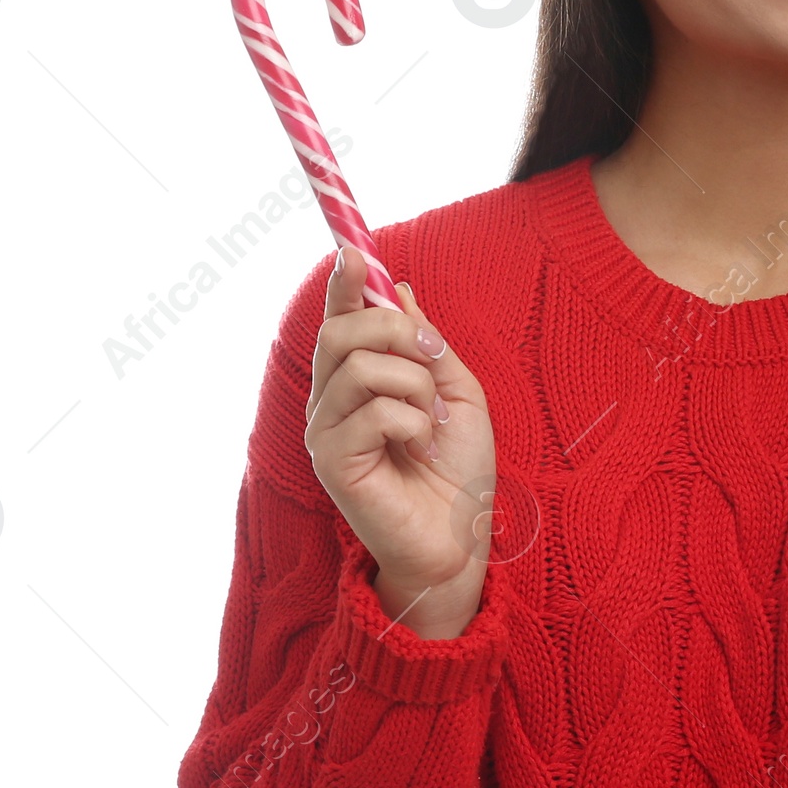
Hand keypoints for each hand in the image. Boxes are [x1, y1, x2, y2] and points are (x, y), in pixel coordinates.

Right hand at [305, 243, 496, 637]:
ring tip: (431, 422)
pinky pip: (372, 412)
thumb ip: (426, 345)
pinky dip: (410, 421)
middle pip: (341, 332)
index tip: (355, 250)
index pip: (339, 320)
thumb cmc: (458, 471)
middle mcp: (331, 401)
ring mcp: (327, 431)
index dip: (344, 284)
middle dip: (396, 330)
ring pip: (361, 367)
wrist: (461, 536)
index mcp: (357, 381)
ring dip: (414, 385)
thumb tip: (400, 290)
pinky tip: (418, 446)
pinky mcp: (332, 461)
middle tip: (434, 358)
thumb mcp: (456, 392)